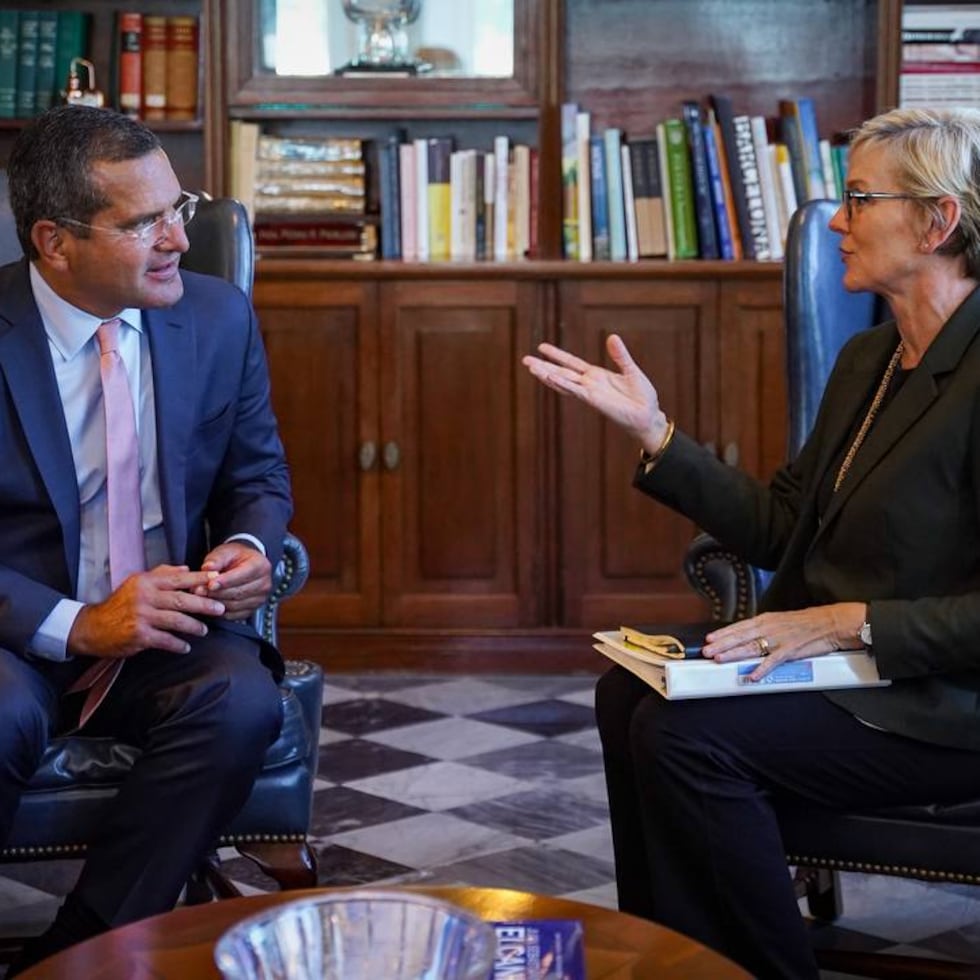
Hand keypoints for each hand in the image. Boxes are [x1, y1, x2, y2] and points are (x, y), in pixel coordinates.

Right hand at [68, 565, 225, 657]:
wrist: (92, 627)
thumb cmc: (120, 604)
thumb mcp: (137, 583)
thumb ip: (162, 574)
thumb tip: (187, 569)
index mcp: (146, 582)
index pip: (178, 578)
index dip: (199, 580)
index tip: (217, 581)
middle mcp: (145, 597)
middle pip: (181, 599)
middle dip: (204, 604)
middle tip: (220, 608)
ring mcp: (142, 616)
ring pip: (176, 620)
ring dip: (194, 626)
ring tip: (204, 630)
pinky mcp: (139, 635)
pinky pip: (165, 640)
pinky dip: (178, 644)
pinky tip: (186, 647)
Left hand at [195, 541, 272, 620]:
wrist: (244, 564)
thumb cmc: (235, 557)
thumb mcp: (225, 551)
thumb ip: (216, 559)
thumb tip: (208, 568)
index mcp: (260, 565)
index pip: (243, 575)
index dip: (225, 581)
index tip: (210, 584)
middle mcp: (264, 583)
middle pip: (239, 592)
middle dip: (217, 593)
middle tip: (199, 591)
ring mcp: (260, 598)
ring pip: (235, 605)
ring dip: (216, 603)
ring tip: (201, 597)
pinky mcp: (253, 609)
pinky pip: (235, 615)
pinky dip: (221, 612)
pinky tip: (210, 605)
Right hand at [522, 334, 669, 452]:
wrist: (648, 415)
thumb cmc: (641, 396)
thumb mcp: (631, 370)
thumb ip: (620, 355)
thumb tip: (612, 336)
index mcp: (596, 375)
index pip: (571, 362)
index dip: (557, 355)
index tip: (541, 347)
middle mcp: (589, 384)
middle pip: (561, 372)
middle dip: (543, 366)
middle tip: (525, 360)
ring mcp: (589, 392)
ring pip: (563, 382)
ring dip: (547, 375)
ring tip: (531, 368)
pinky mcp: (594, 400)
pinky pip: (575, 390)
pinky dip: (563, 384)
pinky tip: (550, 377)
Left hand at [702, 603, 866, 681]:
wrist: (832, 622)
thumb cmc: (808, 622)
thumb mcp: (782, 621)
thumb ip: (765, 629)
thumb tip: (750, 636)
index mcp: (767, 619)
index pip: (740, 626)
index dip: (723, 633)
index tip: (709, 639)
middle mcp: (769, 627)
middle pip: (740, 636)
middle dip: (721, 644)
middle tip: (706, 651)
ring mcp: (779, 639)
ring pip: (751, 647)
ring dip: (733, 654)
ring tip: (719, 660)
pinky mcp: (790, 650)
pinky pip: (772, 661)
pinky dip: (761, 669)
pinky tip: (751, 675)